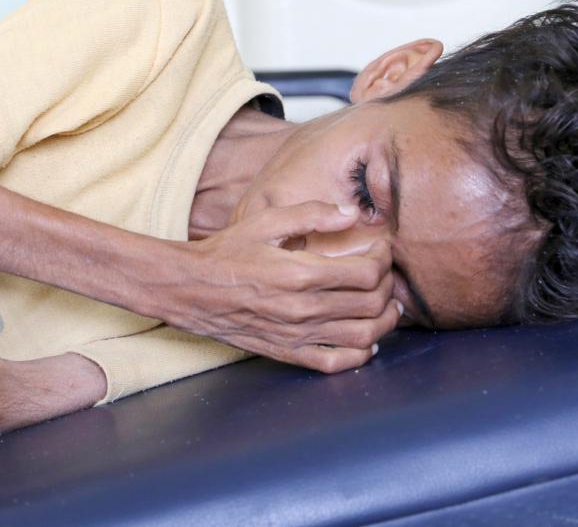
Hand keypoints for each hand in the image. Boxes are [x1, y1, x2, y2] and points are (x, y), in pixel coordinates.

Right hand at [170, 201, 401, 372]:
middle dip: (388, 287)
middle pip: (371, 305)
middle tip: (385, 274)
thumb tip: (351, 214)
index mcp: (301, 274)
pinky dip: (359, 356)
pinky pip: (334, 364)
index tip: (381, 250)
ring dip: (384, 323)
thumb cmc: (227, 252)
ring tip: (388, 308)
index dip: (384, 260)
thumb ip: (311, 214)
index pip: (367, 274)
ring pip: (362, 337)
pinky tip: (366, 344)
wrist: (189, 289)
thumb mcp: (265, 221)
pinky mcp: (286, 352)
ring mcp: (296, 335)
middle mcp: (304, 309)